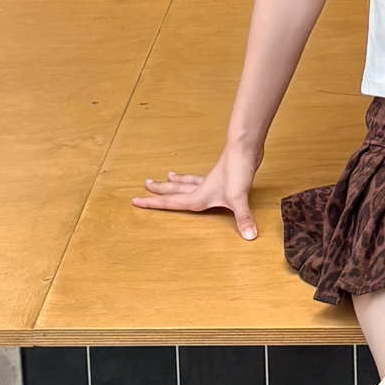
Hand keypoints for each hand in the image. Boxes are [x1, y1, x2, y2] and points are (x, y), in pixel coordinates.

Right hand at [133, 143, 258, 238]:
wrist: (245, 148)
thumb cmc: (237, 170)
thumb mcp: (239, 198)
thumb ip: (243, 218)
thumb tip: (249, 236)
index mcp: (198, 196)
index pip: (170, 202)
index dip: (153, 204)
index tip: (135, 201)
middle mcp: (201, 188)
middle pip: (175, 189)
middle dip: (159, 190)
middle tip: (145, 186)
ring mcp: (210, 181)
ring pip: (187, 182)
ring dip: (176, 181)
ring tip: (168, 176)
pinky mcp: (220, 176)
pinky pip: (200, 179)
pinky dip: (194, 179)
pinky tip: (202, 178)